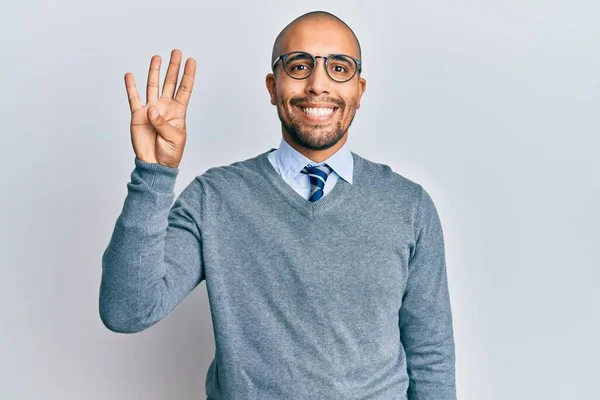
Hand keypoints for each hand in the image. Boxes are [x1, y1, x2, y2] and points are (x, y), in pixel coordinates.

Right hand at [124, 49, 195, 168]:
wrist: (155, 164)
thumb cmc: (170, 153)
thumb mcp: (174, 138)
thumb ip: (163, 123)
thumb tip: (151, 109)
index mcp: (178, 112)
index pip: (185, 89)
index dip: (188, 75)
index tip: (191, 60)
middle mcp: (165, 107)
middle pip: (170, 83)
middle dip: (173, 67)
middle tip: (176, 52)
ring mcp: (151, 110)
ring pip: (153, 86)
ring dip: (155, 72)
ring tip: (157, 57)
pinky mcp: (138, 116)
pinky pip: (134, 98)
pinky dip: (131, 87)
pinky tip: (130, 75)